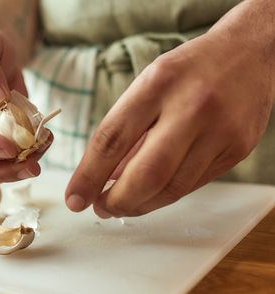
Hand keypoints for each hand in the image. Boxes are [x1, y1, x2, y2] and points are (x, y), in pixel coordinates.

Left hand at [65, 33, 273, 217]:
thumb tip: (105, 177)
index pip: (112, 139)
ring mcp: (220, 131)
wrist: (251, 52)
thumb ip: (127, 130)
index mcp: (158, 84)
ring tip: (122, 204)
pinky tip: (151, 193)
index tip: (74, 198)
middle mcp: (192, 108)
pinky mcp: (238, 150)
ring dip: (141, 205)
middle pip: (146, 174)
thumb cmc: (189, 70)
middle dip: (117, 200)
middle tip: (100, 208)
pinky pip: (194, 185)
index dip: (88, 175)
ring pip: (173, 188)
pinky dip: (166, 195)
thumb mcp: (148, 85)